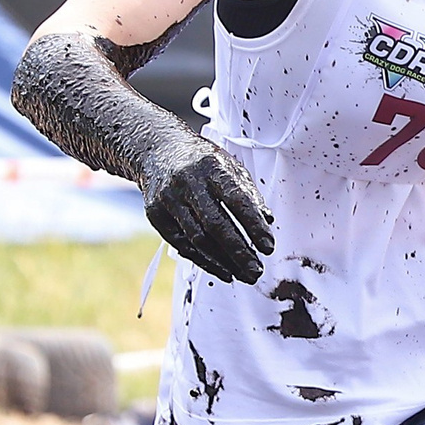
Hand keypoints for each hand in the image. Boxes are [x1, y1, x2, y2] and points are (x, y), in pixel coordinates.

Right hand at [141, 136, 276, 283]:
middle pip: (215, 224)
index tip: (268, 247)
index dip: (254, 226)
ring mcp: (169, 199)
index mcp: (212, 167)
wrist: (158, 150)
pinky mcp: (156, 214)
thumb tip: (267, 220)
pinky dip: (204, 261)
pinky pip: (182, 244)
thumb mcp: (229, 166)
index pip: (237, 200)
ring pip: (197, 238)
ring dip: (223, 261)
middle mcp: (188, 183)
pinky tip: (222, 270)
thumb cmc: (201, 161)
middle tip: (256, 270)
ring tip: (244, 274)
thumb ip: (248, 193)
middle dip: (238, 251)